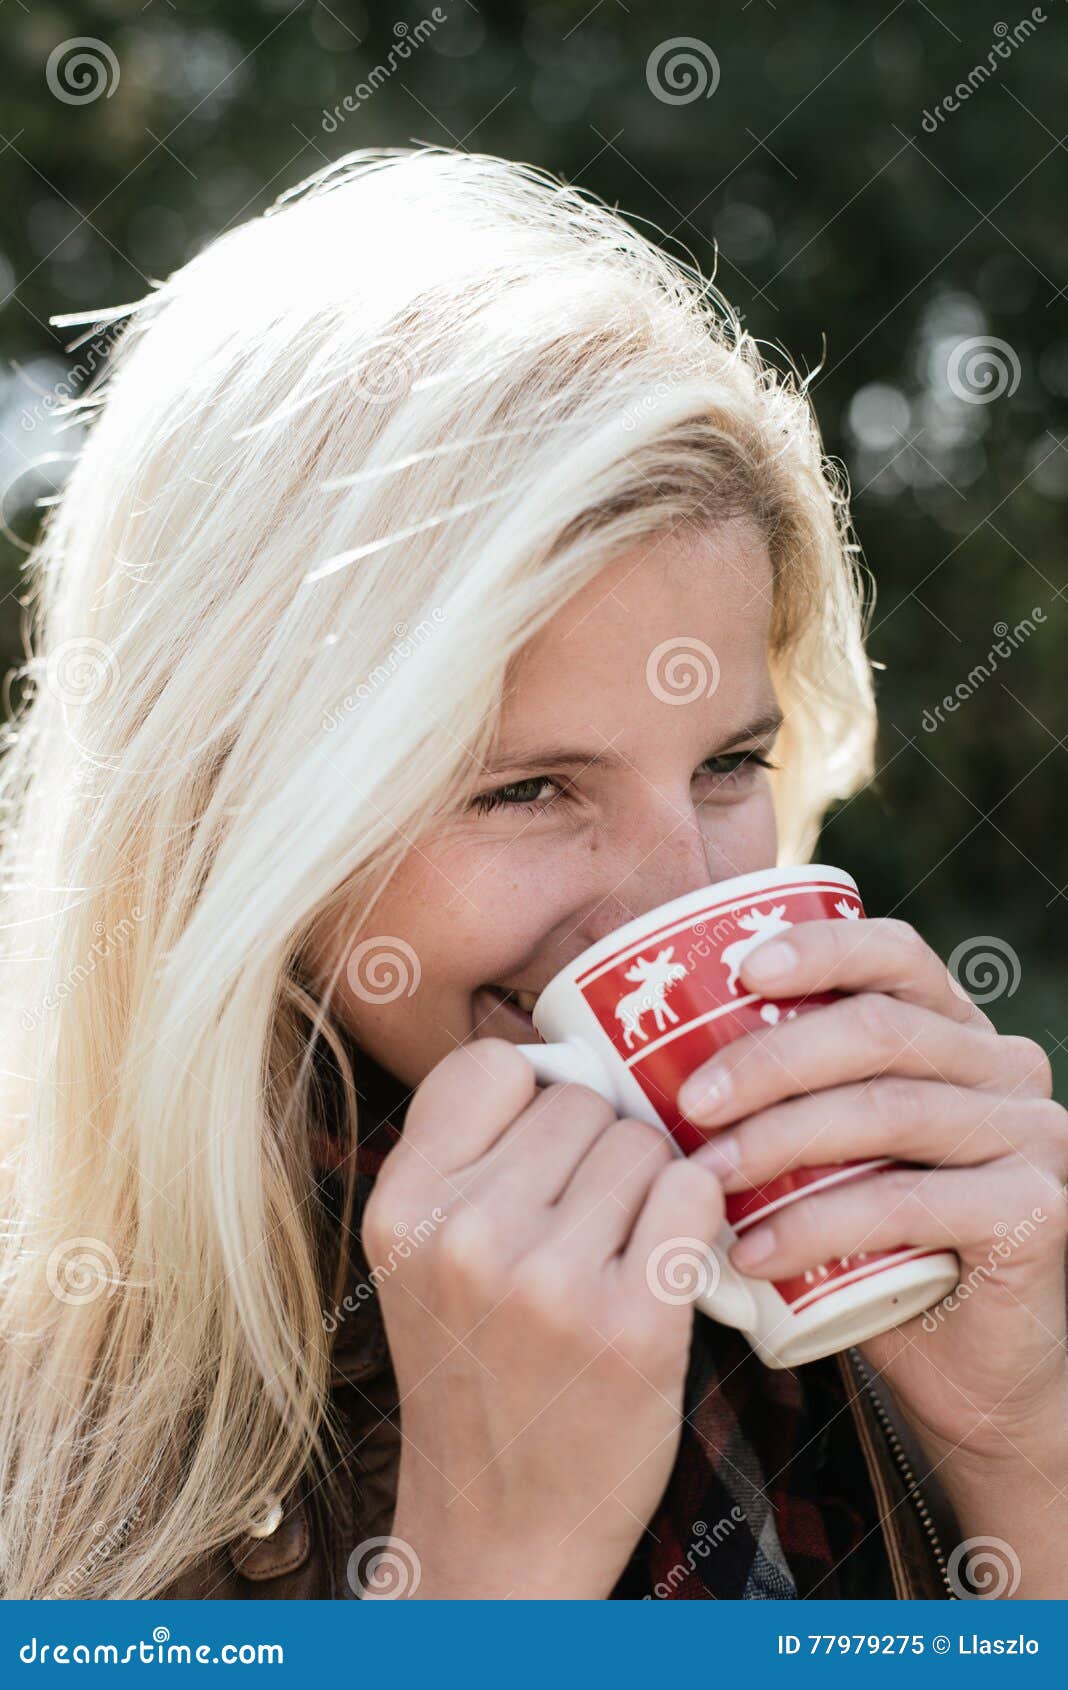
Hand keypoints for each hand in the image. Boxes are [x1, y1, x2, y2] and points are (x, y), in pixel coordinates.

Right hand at [360, 1038, 724, 1599]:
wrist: (499, 1530)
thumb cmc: (475, 1374)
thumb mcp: (424, 1260)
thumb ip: (471, 1160)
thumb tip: (571, 1057)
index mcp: (403, 1208)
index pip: (493, 1065)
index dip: (535, 1096)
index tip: (546, 1149)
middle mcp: (466, 1234)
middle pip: (581, 1100)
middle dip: (600, 1147)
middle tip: (589, 1221)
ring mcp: (550, 1281)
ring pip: (644, 1143)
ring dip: (652, 1186)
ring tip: (623, 1252)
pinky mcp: (633, 1325)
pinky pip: (694, 1196)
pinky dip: (696, 1220)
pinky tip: (670, 1265)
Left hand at [679, 916, 1067, 1468]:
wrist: (973, 1369)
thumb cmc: (877, 1247)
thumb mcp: (831, 1154)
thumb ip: (784, 1100)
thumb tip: (638, 1069)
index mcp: (955, 1029)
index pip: (894, 954)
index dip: (820, 948)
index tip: (740, 972)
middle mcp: (1003, 1067)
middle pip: (878, 1030)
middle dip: (771, 1059)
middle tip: (692, 1103)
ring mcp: (1029, 1134)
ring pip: (886, 1112)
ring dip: (779, 1142)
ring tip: (705, 1181)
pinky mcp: (1033, 1211)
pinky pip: (906, 1204)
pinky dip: (816, 1225)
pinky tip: (755, 1253)